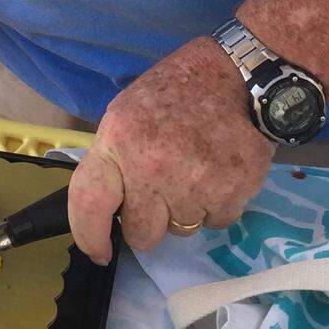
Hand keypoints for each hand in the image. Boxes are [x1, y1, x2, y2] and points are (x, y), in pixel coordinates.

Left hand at [67, 36, 274, 263]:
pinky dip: (216, 204)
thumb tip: (108, 205)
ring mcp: (194, 185)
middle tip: (162, 189)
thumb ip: (115, 158)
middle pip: (141, 234)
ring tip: (195, 167)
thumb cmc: (177, 91)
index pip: (89, 203)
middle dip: (150, 221)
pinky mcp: (232, 194)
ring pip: (181, 230)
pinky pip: (216, 222)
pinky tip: (219, 170)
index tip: (100, 251)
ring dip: (186, 209)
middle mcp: (152, 168)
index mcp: (119, 141)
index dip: (90, 235)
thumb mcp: (128, 111)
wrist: (239, 76)